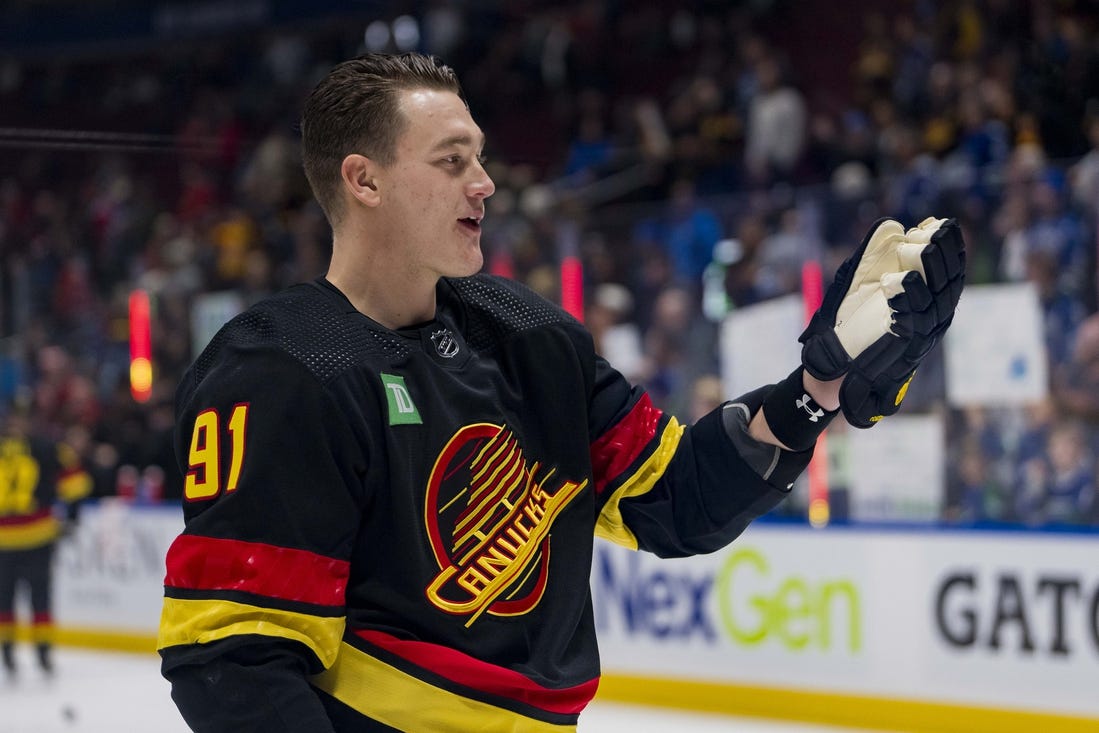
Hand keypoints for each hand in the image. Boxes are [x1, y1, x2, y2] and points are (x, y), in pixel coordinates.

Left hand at [800, 217, 964, 426]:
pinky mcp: (905, 346)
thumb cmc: (847, 321)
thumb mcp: (861, 281)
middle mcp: (932, 318)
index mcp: (928, 300)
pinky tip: (900, 278)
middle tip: (936, 229)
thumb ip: (875, 254)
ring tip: (918, 247)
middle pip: (948, 283)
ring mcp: (921, 333)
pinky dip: (908, 297)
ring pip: (935, 300)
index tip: (943, 224)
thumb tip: (892, 225)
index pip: (949, 271)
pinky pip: (913, 320)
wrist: (832, 363)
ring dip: (929, 270)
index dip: (949, 247)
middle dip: (943, 253)